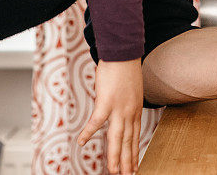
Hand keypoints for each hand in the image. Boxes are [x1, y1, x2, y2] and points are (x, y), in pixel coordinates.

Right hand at [77, 58, 142, 174]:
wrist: (124, 53)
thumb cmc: (125, 69)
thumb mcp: (132, 90)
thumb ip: (127, 103)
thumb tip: (120, 109)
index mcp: (135, 110)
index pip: (135, 136)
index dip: (134, 153)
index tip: (135, 166)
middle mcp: (130, 112)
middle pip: (128, 141)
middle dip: (127, 161)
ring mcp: (119, 108)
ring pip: (117, 138)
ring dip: (115, 156)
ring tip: (113, 171)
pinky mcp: (107, 101)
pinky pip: (97, 121)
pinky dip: (89, 132)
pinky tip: (81, 142)